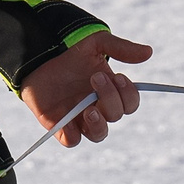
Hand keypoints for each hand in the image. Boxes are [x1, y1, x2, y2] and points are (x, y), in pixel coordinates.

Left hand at [21, 31, 152, 145]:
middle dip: (110, 99)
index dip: (128, 95)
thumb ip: (121, 48)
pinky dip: (72, 136)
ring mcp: (77, 115)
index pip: (129, 103)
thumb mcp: (95, 42)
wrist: (35, 49)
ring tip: (89, 110)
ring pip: (98, 135)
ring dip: (99, 125)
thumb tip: (148, 53)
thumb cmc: (66, 46)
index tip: (118, 78)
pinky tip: (71, 120)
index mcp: (108, 89)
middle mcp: (96, 105)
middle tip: (95, 78)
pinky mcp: (57, 122)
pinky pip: (71, 140)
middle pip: (116, 116)